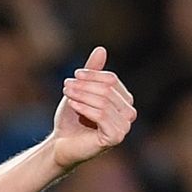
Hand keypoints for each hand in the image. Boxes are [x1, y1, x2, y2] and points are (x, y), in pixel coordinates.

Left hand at [52, 46, 135, 169]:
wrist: (62, 143)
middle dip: (85, 86)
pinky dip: (85, 108)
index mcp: (124, 101)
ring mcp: (124, 128)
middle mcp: (129, 114)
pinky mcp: (115, 138)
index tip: (75, 75)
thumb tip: (101, 49)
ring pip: (104, 102)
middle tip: (67, 86)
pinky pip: (102, 116)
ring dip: (82, 95)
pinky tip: (73, 105)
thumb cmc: (72, 118)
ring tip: (67, 93)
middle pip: (108, 90)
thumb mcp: (81, 90)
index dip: (93, 75)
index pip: (112, 80)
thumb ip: (92, 72)